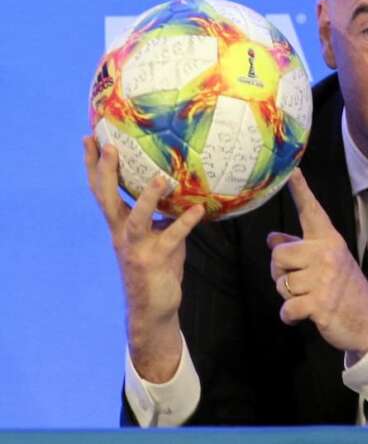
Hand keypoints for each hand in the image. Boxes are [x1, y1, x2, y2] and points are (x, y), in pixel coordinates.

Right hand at [83, 135, 204, 381]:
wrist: (154, 309)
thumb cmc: (158, 266)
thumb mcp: (159, 234)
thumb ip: (165, 212)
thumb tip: (184, 184)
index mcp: (119, 225)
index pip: (101, 190)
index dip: (93, 166)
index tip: (90, 138)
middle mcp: (121, 234)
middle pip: (107, 199)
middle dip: (106, 172)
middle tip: (109, 146)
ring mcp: (136, 248)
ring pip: (136, 219)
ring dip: (147, 199)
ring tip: (160, 178)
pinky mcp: (154, 261)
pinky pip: (171, 238)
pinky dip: (184, 223)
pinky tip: (199, 210)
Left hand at [268, 169, 367, 353]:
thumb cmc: (345, 287)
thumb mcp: (326, 262)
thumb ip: (298, 248)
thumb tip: (272, 238)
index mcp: (329, 240)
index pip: (311, 211)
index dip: (300, 190)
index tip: (292, 171)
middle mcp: (327, 254)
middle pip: (278, 255)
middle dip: (280, 272)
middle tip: (301, 281)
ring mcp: (325, 278)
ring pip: (281, 283)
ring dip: (288, 295)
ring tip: (310, 296)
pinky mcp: (320, 303)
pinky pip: (287, 307)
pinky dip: (290, 315)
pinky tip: (304, 314)